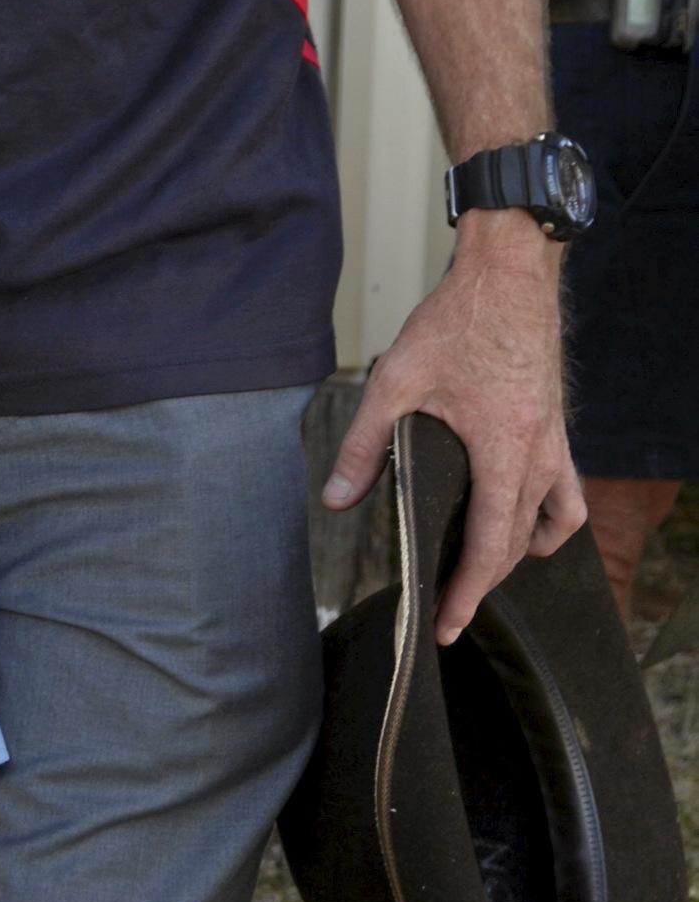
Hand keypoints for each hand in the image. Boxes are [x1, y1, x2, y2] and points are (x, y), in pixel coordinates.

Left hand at [320, 217, 580, 641]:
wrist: (508, 275)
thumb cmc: (457, 323)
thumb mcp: (394, 382)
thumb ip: (365, 447)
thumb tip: (336, 501)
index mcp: (503, 452)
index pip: (489, 545)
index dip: (467, 592)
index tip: (448, 625)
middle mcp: (539, 457)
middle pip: (518, 544)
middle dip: (484, 583)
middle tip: (451, 609)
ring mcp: (556, 444)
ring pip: (551, 523)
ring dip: (519, 553)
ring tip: (483, 567)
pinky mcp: (557, 430)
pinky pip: (565, 493)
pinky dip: (547, 518)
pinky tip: (520, 519)